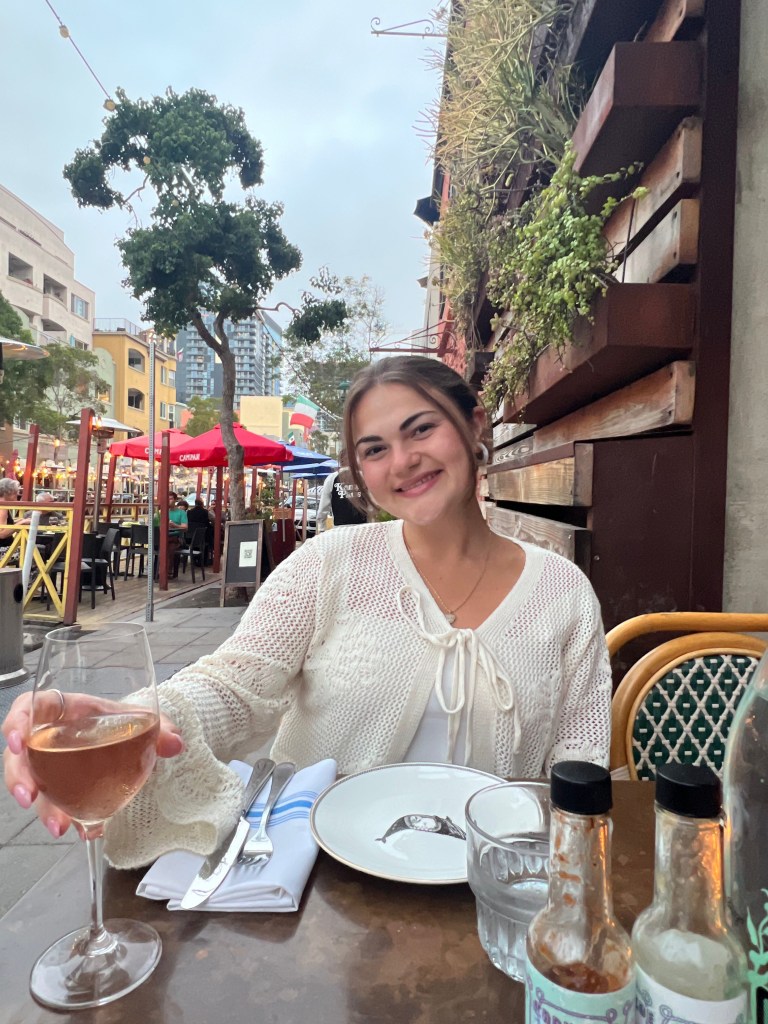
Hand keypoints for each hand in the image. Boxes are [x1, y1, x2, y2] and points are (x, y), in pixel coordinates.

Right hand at [2, 694, 183, 837]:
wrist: (125, 733)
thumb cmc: (116, 719)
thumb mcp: (135, 717)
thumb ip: (157, 728)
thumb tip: (175, 742)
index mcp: (62, 710)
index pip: (28, 709)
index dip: (16, 723)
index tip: (16, 741)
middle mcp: (49, 737)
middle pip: (20, 756)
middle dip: (20, 778)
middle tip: (30, 798)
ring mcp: (50, 764)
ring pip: (34, 785)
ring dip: (43, 808)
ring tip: (59, 826)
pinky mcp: (59, 787)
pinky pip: (56, 802)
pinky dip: (69, 816)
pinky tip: (84, 829)